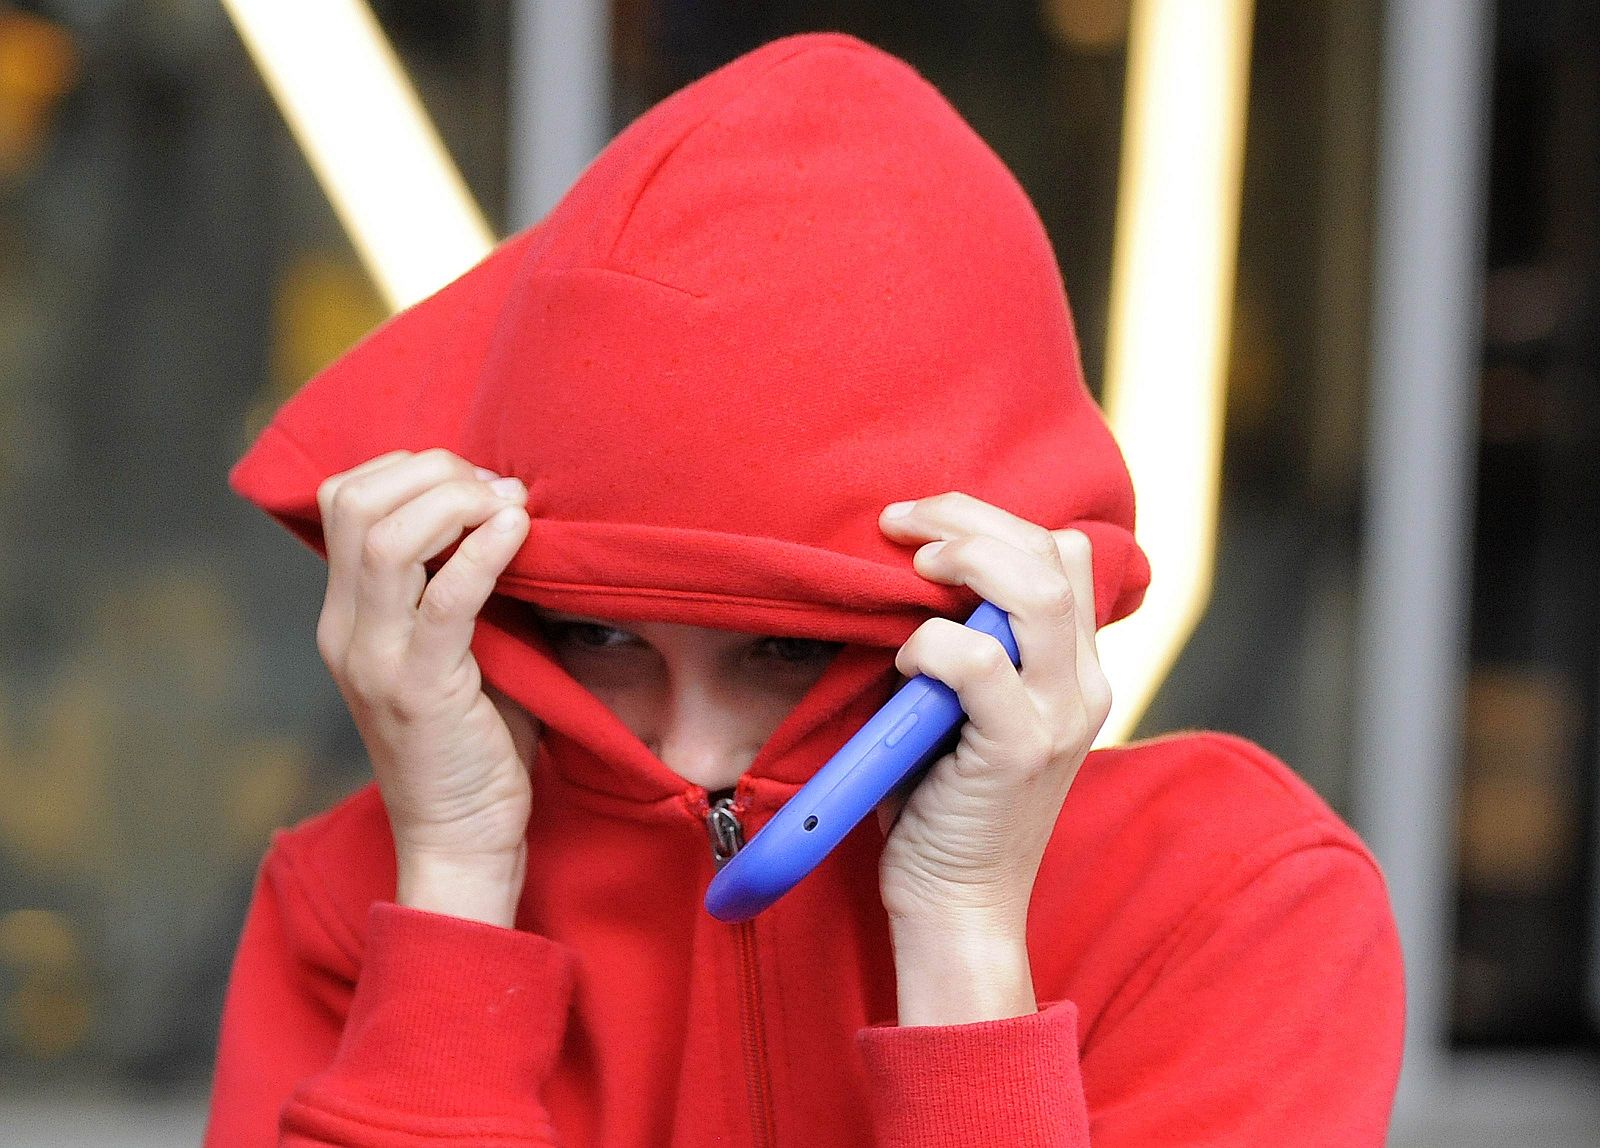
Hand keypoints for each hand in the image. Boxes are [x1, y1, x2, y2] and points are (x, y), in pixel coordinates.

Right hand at [315, 448, 536, 926]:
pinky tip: (520, 531)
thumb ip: (461, 585)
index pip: (342, 498)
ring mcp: (377, 660)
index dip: (409, 467)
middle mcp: (346, 630)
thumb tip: (512, 509)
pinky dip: (484, 551)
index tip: (477, 479)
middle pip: (356, 502)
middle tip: (498, 487)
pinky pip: (446, 598)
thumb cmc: (473, 741)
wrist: (461, 841)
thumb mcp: (459, 648)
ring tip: (510, 505)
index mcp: (345, 615)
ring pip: (387, 539)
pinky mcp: (422, 690)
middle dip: (434, 472)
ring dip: (457, 502)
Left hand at [874, 493, 1110, 944]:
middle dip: (970, 517)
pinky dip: (932, 643)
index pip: (1063, 554)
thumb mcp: (960, 709)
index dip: (994, 520)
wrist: (958, 906)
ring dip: (965, 557)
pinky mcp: (1020, 750)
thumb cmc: (941, 802)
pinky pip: (979, 663)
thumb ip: (960, 647)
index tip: (924, 523)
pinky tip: (905, 657)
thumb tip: (900, 574)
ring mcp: (1058, 717)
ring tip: (914, 561)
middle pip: (1053, 552)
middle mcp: (1082, 684)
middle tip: (903, 521)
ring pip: (1036, 592)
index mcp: (1074, 669)